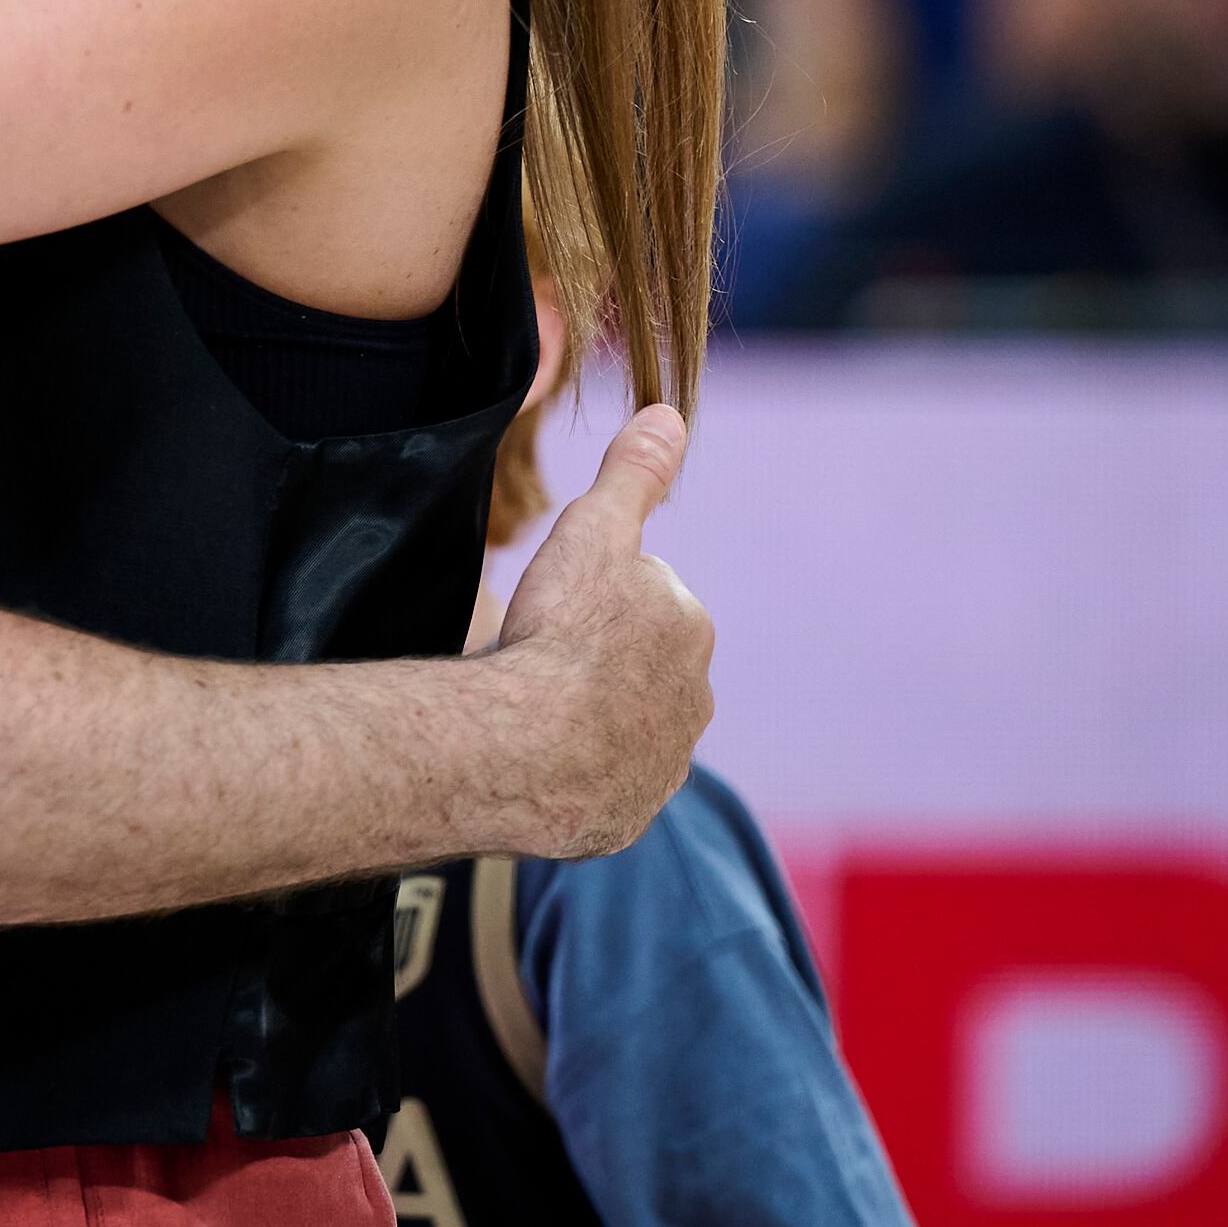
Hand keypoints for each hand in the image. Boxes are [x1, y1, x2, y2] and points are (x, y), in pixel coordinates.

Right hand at [489, 403, 713, 858]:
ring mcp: (664, 761)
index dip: (593, 595)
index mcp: (688, 624)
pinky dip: (580, 771)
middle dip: (600, 657)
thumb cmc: (560, 635)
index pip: (645, 595)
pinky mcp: (631, 812)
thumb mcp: (591, 532)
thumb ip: (631, 476)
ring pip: (628, 723)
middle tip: (539, 655)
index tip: (554, 607)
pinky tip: (539, 758)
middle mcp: (694, 697)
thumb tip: (669, 413)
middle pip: (641, 661)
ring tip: (533, 708)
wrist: (533, 749)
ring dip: (592, 715)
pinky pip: (607, 782)